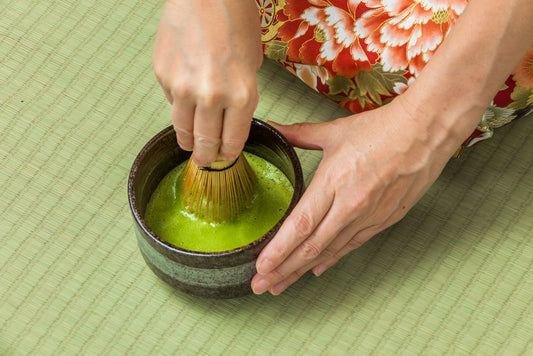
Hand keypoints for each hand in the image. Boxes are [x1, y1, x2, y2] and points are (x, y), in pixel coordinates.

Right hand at [153, 0, 261, 165]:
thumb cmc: (235, 22)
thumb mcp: (252, 65)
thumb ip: (241, 97)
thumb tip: (229, 118)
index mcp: (241, 96)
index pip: (232, 142)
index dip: (228, 155)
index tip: (225, 158)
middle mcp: (211, 97)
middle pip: (205, 143)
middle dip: (207, 157)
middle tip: (205, 161)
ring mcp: (183, 88)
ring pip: (182, 130)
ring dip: (187, 142)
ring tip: (190, 146)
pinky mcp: (163, 77)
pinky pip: (171, 104)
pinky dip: (178, 108)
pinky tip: (185, 103)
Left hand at [251, 98, 458, 294]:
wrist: (427, 132)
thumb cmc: (382, 129)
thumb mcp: (334, 131)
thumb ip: (299, 134)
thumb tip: (273, 127)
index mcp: (334, 181)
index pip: (300, 224)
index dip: (279, 250)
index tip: (261, 266)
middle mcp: (350, 205)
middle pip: (311, 246)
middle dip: (283, 270)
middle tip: (261, 286)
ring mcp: (369, 216)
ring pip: (330, 251)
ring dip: (303, 270)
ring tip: (281, 284)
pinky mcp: (385, 220)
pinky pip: (352, 245)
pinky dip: (332, 259)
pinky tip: (316, 269)